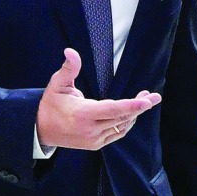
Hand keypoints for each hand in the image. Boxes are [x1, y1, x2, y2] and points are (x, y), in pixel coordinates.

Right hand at [35, 49, 161, 149]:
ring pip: (122, 126)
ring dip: (135, 113)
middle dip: (140, 106)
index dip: (132, 105)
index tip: (148, 101)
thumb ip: (69, 68)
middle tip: (155, 96)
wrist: (41, 130)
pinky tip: (133, 112)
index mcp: (83, 115)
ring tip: (145, 99)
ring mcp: (94, 139)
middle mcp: (90, 130)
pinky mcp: (96, 144)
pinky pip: (117, 133)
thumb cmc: (51, 104)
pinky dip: (126, 122)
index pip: (113, 111)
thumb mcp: (57, 84)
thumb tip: (70, 51)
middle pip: (122, 117)